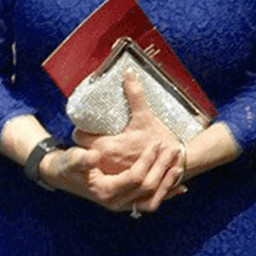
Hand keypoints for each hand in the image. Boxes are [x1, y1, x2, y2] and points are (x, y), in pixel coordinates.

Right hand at [39, 140, 183, 213]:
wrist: (61, 176)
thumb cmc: (67, 166)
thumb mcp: (72, 160)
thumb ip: (82, 159)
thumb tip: (94, 156)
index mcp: (106, 191)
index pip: (135, 177)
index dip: (148, 160)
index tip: (156, 143)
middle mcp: (116, 202)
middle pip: (147, 188)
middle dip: (162, 168)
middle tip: (173, 148)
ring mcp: (122, 204)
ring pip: (151, 199)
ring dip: (167, 183)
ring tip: (179, 166)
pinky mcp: (126, 202)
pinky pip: (150, 202)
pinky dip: (165, 194)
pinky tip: (180, 187)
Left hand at [73, 72, 186, 209]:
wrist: (176, 161)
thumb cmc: (159, 139)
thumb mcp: (145, 116)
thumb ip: (134, 93)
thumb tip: (128, 72)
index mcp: (107, 147)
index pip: (78, 138)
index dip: (81, 130)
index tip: (87, 126)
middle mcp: (104, 164)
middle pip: (81, 152)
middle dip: (85, 144)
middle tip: (93, 134)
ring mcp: (111, 176)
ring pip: (91, 165)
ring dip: (93, 157)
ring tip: (101, 147)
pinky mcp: (119, 182)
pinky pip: (103, 174)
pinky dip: (103, 168)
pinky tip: (110, 161)